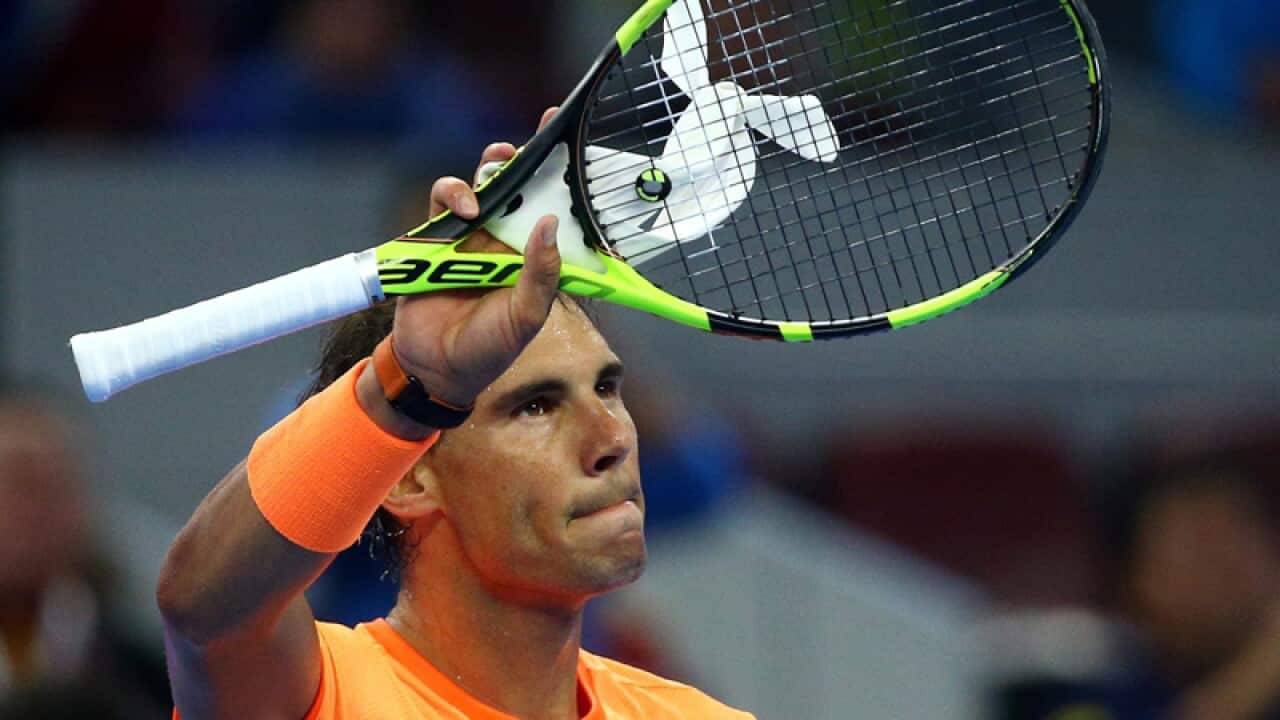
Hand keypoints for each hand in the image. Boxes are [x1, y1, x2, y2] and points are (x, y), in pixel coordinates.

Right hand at [390, 108, 561, 407]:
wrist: (436, 367)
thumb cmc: (490, 348)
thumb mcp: (526, 316)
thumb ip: (541, 274)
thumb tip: (549, 223)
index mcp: (535, 257)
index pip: (554, 208)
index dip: (562, 176)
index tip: (572, 141)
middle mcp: (506, 240)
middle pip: (519, 186)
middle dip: (526, 157)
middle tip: (532, 140)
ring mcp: (472, 235)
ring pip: (483, 184)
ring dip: (491, 168)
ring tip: (499, 165)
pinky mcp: (437, 236)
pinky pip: (446, 201)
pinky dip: (456, 194)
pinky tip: (468, 209)